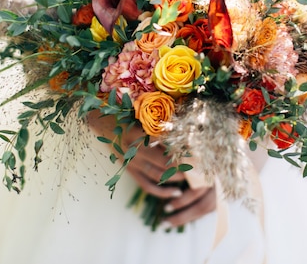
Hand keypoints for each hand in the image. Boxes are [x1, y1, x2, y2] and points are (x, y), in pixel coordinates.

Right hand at [86, 110, 218, 226]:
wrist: (104, 123)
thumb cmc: (129, 114)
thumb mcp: (145, 114)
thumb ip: (164, 120)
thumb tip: (190, 126)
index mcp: (140, 131)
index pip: (168, 143)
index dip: (185, 148)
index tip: (202, 152)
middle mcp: (134, 148)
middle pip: (165, 161)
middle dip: (184, 166)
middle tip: (203, 168)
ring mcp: (131, 161)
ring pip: (158, 175)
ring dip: (177, 178)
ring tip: (193, 180)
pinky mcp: (129, 170)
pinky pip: (147, 185)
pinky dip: (162, 191)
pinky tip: (177, 193)